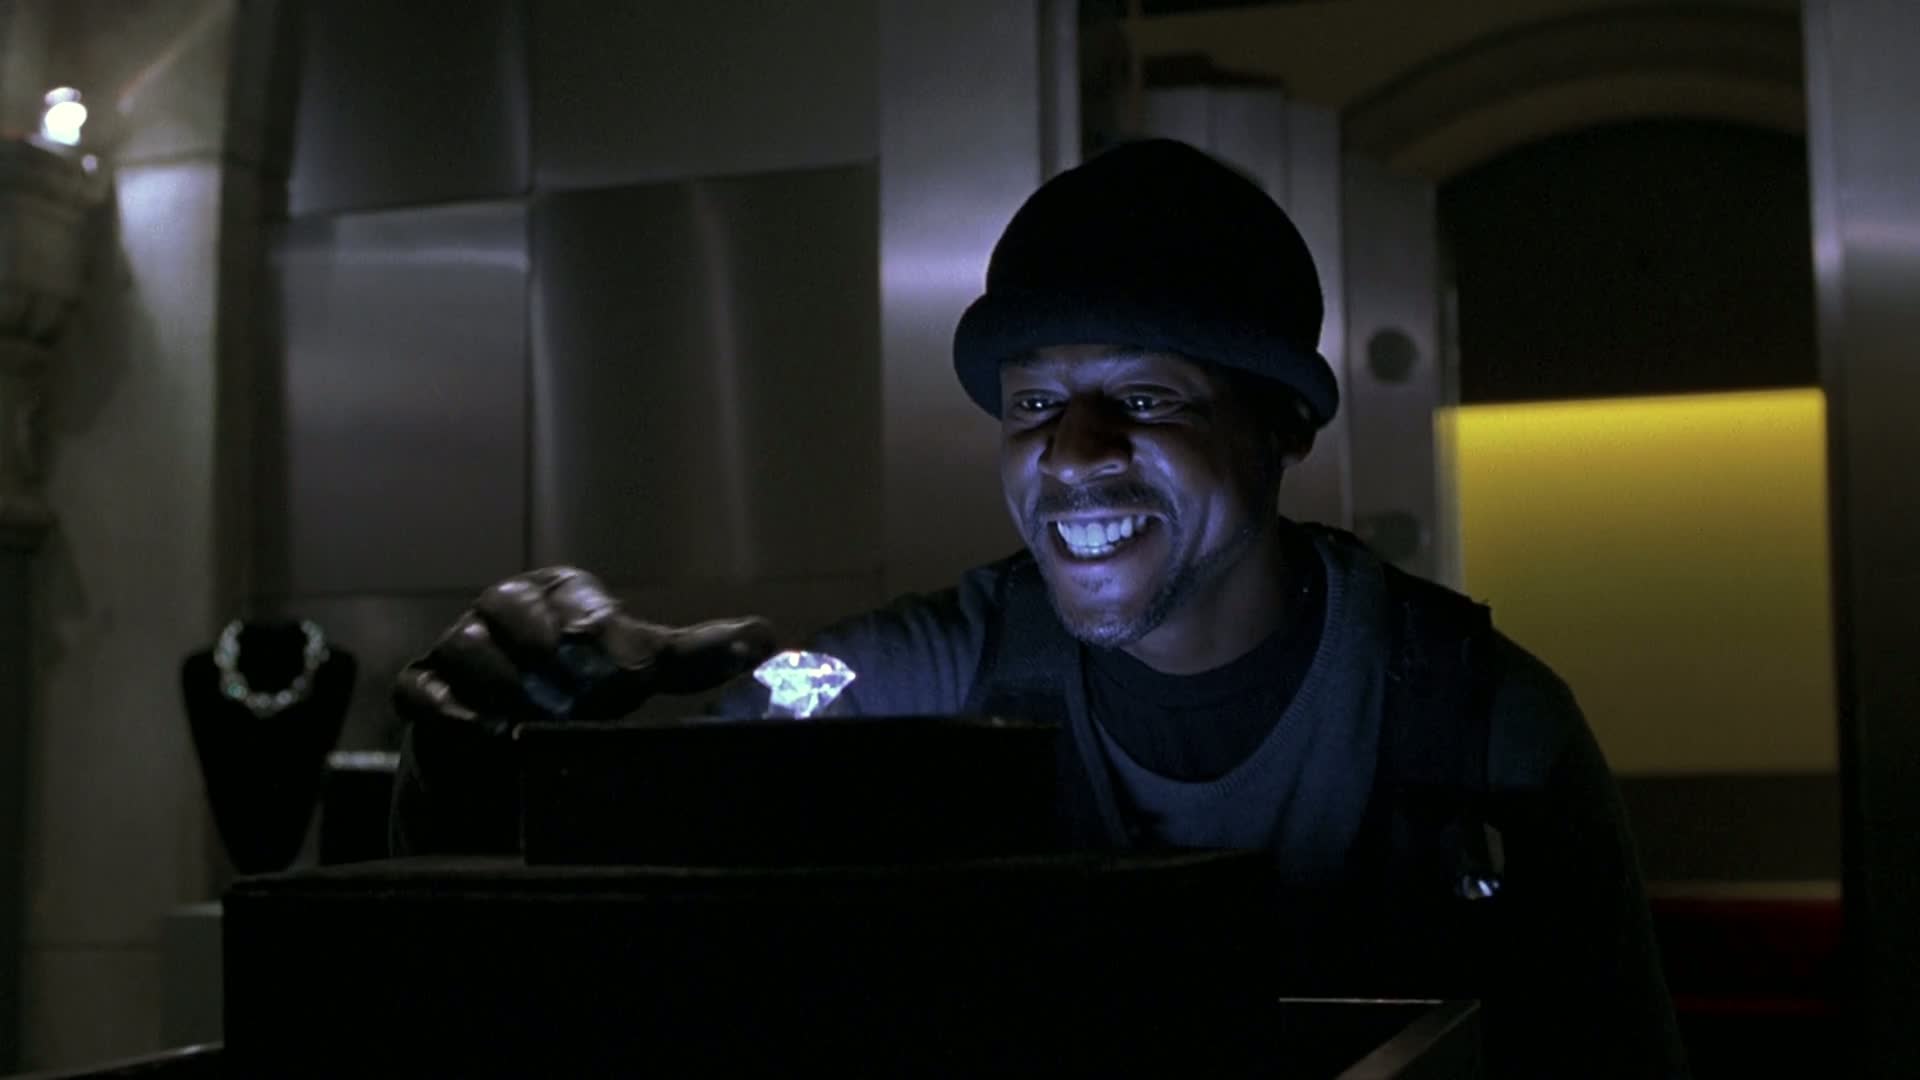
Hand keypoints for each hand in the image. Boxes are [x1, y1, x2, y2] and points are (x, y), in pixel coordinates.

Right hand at [394, 566, 778, 732]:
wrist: (505, 756)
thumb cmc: (580, 695)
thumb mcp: (637, 672)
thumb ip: (695, 655)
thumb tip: (768, 639)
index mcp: (560, 593)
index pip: (580, 604)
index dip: (603, 636)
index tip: (630, 674)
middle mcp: (503, 608)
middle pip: (519, 614)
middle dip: (555, 655)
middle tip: (587, 698)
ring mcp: (456, 645)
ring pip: (470, 648)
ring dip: (509, 687)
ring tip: (539, 723)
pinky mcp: (421, 690)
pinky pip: (424, 691)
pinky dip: (453, 712)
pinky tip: (489, 735)